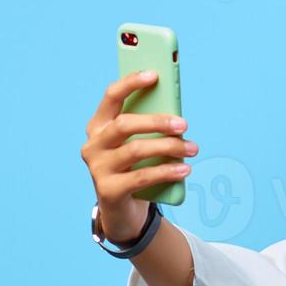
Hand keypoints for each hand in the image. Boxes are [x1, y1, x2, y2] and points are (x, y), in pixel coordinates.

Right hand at [81, 71, 197, 242]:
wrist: (123, 210)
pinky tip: (184, 169)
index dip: (131, 83)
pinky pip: (141, 177)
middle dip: (157, 121)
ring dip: (169, 147)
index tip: (154, 74)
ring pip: (135, 150)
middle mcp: (93, 144)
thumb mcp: (139, 144)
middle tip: (184, 124)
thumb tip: (177, 115)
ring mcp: (98, 168)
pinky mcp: (108, 190)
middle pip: (124, 124)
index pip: (111, 97)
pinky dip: (166, 171)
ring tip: (192, 148)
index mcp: (99, 126)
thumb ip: (150, 128)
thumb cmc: (134, 168)